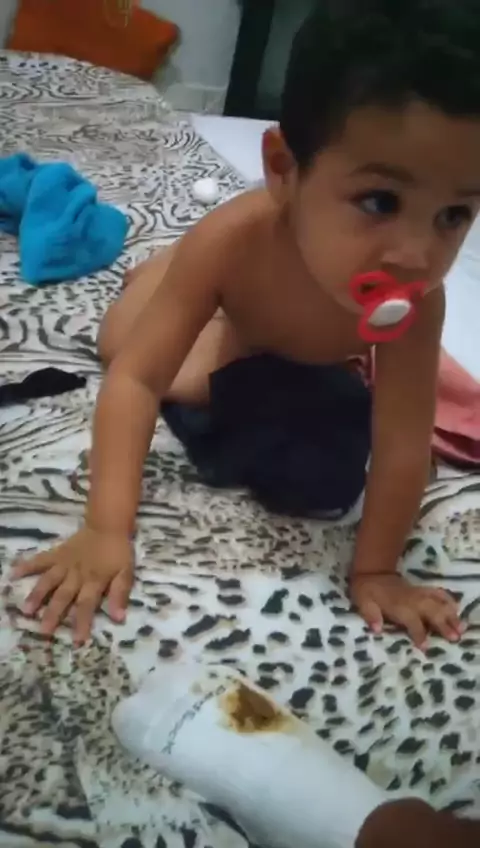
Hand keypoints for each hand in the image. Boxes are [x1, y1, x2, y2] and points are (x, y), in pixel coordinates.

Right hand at [12, 526, 133, 644]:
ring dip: (37, 595)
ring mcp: (64, 564)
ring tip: (26, 611)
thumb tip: (118, 617)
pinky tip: (13, 574)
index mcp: (94, 580)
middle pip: (64, 596)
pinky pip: (40, 560)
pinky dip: (26, 566)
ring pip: (48, 581)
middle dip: (54, 614)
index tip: (77, 641)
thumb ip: (120, 594)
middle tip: (43, 632)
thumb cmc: (118, 552)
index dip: (82, 623)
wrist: (108, 525)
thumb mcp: (126, 572)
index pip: (87, 604)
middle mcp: (76, 574)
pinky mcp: (56, 554)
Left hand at [350, 573, 462, 648]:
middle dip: (443, 624)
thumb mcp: (362, 602)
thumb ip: (371, 615)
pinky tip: (456, 608)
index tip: (425, 646)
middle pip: (431, 611)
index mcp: (398, 606)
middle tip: (454, 637)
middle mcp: (411, 600)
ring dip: (450, 614)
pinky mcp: (421, 590)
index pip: (412, 621)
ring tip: (460, 626)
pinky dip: (448, 599)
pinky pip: (437, 593)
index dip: (419, 634)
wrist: (371, 571)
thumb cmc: (366, 590)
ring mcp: (418, 594)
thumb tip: (376, 629)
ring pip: (438, 602)